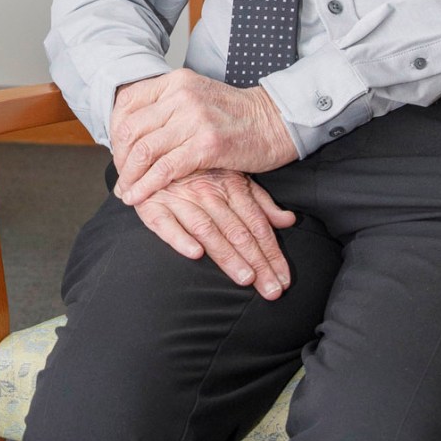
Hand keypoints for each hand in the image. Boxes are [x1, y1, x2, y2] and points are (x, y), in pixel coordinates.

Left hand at [112, 67, 297, 206]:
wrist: (277, 122)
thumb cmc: (236, 116)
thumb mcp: (197, 98)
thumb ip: (166, 108)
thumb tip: (131, 132)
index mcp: (175, 81)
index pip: (126, 105)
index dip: (115, 134)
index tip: (119, 154)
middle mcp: (181, 95)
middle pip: (130, 130)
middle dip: (121, 159)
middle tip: (122, 178)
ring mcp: (194, 118)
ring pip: (144, 151)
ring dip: (130, 176)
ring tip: (127, 192)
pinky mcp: (206, 144)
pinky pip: (165, 169)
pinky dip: (146, 186)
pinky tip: (138, 197)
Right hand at [133, 171, 295, 296]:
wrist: (153, 150)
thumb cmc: (196, 168)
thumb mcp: (234, 176)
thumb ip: (260, 202)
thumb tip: (288, 220)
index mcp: (230, 186)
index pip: (256, 224)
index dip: (272, 252)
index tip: (283, 279)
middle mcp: (207, 193)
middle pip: (238, 232)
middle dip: (257, 262)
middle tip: (271, 290)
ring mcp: (179, 199)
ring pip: (208, 229)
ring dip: (227, 255)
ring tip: (245, 278)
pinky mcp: (152, 205)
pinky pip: (165, 224)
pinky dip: (180, 238)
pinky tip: (195, 253)